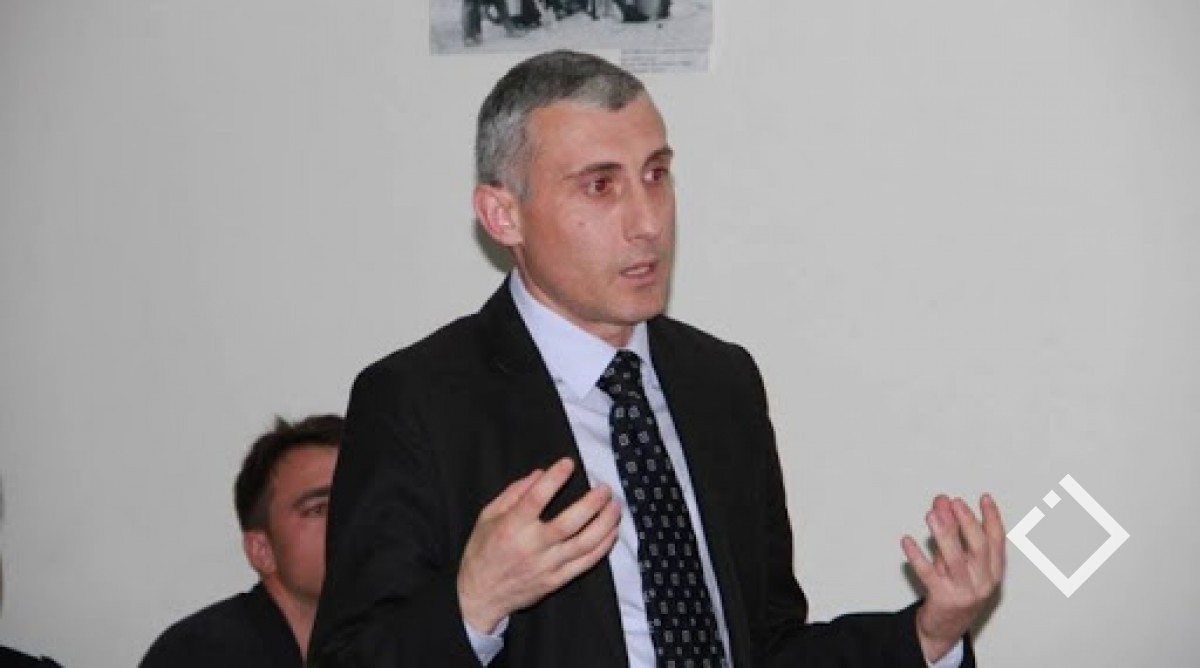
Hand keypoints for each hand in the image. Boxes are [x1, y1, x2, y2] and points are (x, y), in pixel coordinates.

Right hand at [457, 457, 621, 633]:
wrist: (480, 595)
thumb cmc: (482, 551)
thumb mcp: (487, 516)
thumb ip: (513, 493)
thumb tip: (539, 474)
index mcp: (511, 527)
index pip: (536, 499)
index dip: (554, 478)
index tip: (568, 463)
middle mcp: (531, 547)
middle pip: (569, 523)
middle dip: (592, 503)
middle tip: (604, 488)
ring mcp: (546, 566)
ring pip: (583, 544)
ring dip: (604, 524)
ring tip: (615, 506)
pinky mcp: (556, 580)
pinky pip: (585, 563)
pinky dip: (602, 547)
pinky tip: (612, 532)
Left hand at [902, 494, 1004, 662]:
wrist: (945, 628)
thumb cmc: (954, 589)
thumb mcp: (956, 560)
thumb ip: (950, 532)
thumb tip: (942, 502)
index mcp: (992, 572)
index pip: (997, 541)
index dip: (992, 518)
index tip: (984, 498)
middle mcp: (982, 583)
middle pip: (979, 548)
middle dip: (967, 523)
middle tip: (954, 502)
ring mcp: (963, 592)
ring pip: (954, 560)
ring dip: (944, 535)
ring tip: (932, 514)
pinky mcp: (942, 599)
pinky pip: (928, 575)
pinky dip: (917, 557)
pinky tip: (907, 542)